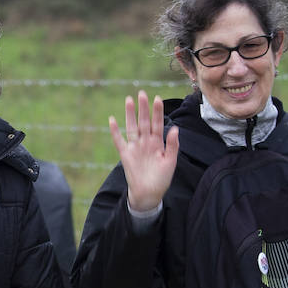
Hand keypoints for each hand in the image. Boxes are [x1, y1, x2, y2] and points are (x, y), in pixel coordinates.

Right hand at [108, 91, 178, 212]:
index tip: (157, 98)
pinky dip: (115, 131)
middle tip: (142, 93)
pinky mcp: (125, 155)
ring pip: (132, 127)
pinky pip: (119, 140)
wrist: (149, 194)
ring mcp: (135, 147)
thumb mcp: (171, 162)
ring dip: (130, 114)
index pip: (158, 123)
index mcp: (158, 143)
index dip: (157, 112)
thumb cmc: (162, 179)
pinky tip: (112, 120)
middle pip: (144, 121)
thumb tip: (175, 129)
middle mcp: (146, 142)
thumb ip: (173, 145)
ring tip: (129, 100)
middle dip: (143, 108)